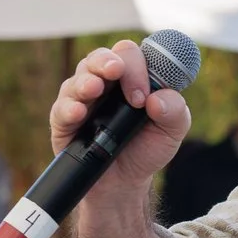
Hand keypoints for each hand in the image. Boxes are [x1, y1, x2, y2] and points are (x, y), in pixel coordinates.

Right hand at [52, 44, 193, 205]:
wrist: (125, 181)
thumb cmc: (147, 148)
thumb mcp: (172, 131)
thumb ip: (175, 111)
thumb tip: (158, 99)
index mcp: (134, 77)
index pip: (133, 55)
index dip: (138, 66)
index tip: (144, 94)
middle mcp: (106, 82)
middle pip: (102, 56)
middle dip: (108, 62)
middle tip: (117, 72)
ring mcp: (83, 98)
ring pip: (79, 76)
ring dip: (87, 80)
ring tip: (95, 88)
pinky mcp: (64, 119)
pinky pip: (62, 107)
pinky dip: (69, 107)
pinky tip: (78, 112)